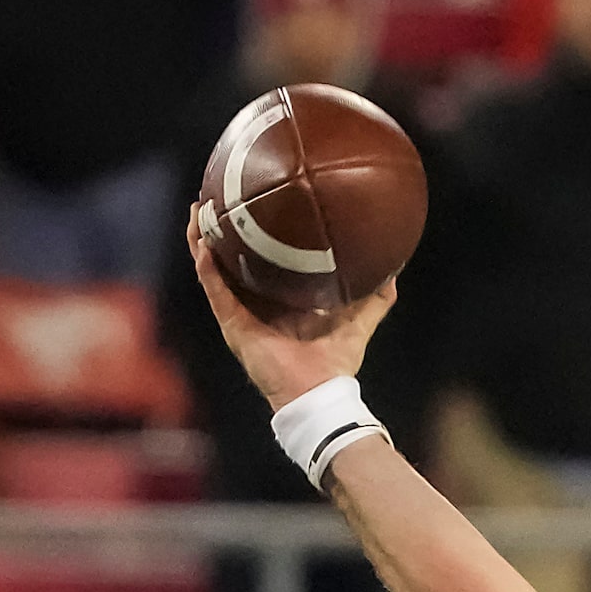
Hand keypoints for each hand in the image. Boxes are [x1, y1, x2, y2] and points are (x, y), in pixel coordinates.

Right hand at [188, 218, 396, 411]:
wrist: (319, 390)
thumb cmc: (335, 361)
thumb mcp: (359, 320)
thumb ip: (375, 297)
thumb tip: (393, 270)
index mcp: (279, 302)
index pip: (257, 263)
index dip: (250, 237)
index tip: (247, 205)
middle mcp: (255, 306)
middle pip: (227, 262)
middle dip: (216, 232)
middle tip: (210, 201)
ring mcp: (240, 316)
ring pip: (213, 272)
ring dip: (201, 242)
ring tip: (196, 213)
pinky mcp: (234, 327)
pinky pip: (216, 292)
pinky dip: (208, 270)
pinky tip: (202, 245)